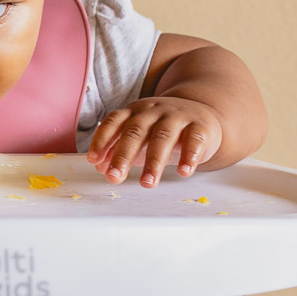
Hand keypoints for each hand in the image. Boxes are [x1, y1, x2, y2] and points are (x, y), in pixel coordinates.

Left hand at [87, 96, 222, 187]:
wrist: (202, 114)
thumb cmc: (163, 130)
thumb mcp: (139, 137)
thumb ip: (118, 150)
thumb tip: (100, 167)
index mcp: (134, 112)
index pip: (114, 122)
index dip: (102, 140)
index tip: (93, 159)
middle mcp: (154, 111)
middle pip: (136, 132)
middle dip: (123, 156)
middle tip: (114, 177)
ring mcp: (177, 116)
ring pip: (163, 137)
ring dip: (154, 162)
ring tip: (147, 183)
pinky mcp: (200, 126)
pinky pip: (194, 139)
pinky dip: (189, 156)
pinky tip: (184, 172)